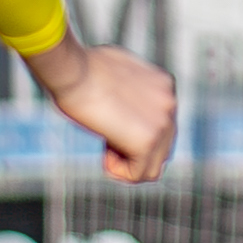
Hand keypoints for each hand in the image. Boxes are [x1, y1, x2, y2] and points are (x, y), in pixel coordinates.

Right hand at [26, 36, 178, 183]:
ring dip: (126, 163)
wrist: (72, 69)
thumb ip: (126, 91)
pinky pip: (139, 174)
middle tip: (106, 137)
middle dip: (132, 150)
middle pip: (161, 148)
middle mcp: (170, 103)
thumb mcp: (111, 72)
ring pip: (153, 166)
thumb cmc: (78, 68)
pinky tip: (103, 154)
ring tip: (105, 147)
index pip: (160, 126)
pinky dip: (119, 171)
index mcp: (163, 85)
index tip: (108, 123)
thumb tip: (120, 105)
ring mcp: (163, 122)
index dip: (131, 131)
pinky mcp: (148, 140)